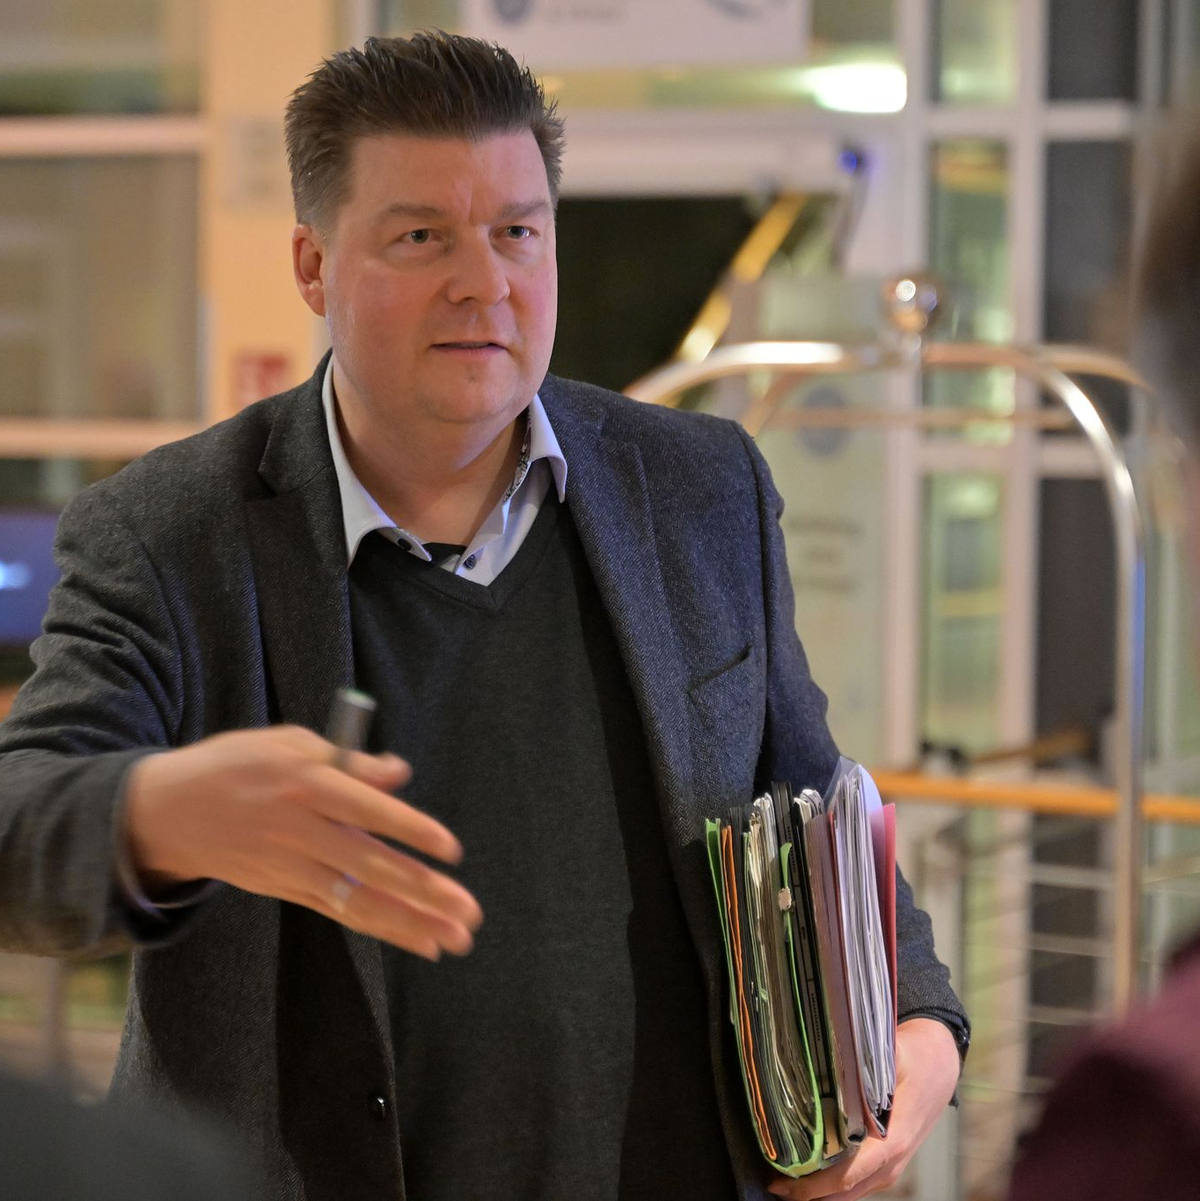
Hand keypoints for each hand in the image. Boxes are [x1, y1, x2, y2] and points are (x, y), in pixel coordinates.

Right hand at [124, 726, 482, 960]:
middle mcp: (298, 830)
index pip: (366, 809)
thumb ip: (347, 760)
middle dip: (422, 891)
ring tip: (455, 939)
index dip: (409, 829)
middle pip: (368, 865)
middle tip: (467, 912)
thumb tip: (399, 773)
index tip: (451, 849)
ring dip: (410, 922)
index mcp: (303, 783)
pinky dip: (382, 927)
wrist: (166, 812)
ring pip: (357, 899)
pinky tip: (421, 941)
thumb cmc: (235, 765)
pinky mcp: (286, 889)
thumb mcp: (286, 743)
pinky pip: (341, 911)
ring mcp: (291, 866)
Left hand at [767, 1018, 960, 1199]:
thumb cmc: (917, 1060)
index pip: (847, 1176)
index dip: (813, 1185)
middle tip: (773, 1182)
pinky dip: (833, 1182)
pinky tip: (808, 1167)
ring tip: (783, 1177)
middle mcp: (890, 1162)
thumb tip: (835, 1044)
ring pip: (850, 1192)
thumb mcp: (894, 1053)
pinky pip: (857, 1181)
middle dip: (808, 1194)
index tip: (783, 1183)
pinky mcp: (886, 1162)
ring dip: (819, 1191)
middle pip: (844, 1193)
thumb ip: (867, 1057)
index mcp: (890, 1142)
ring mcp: (889, 1166)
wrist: (940, 1068)